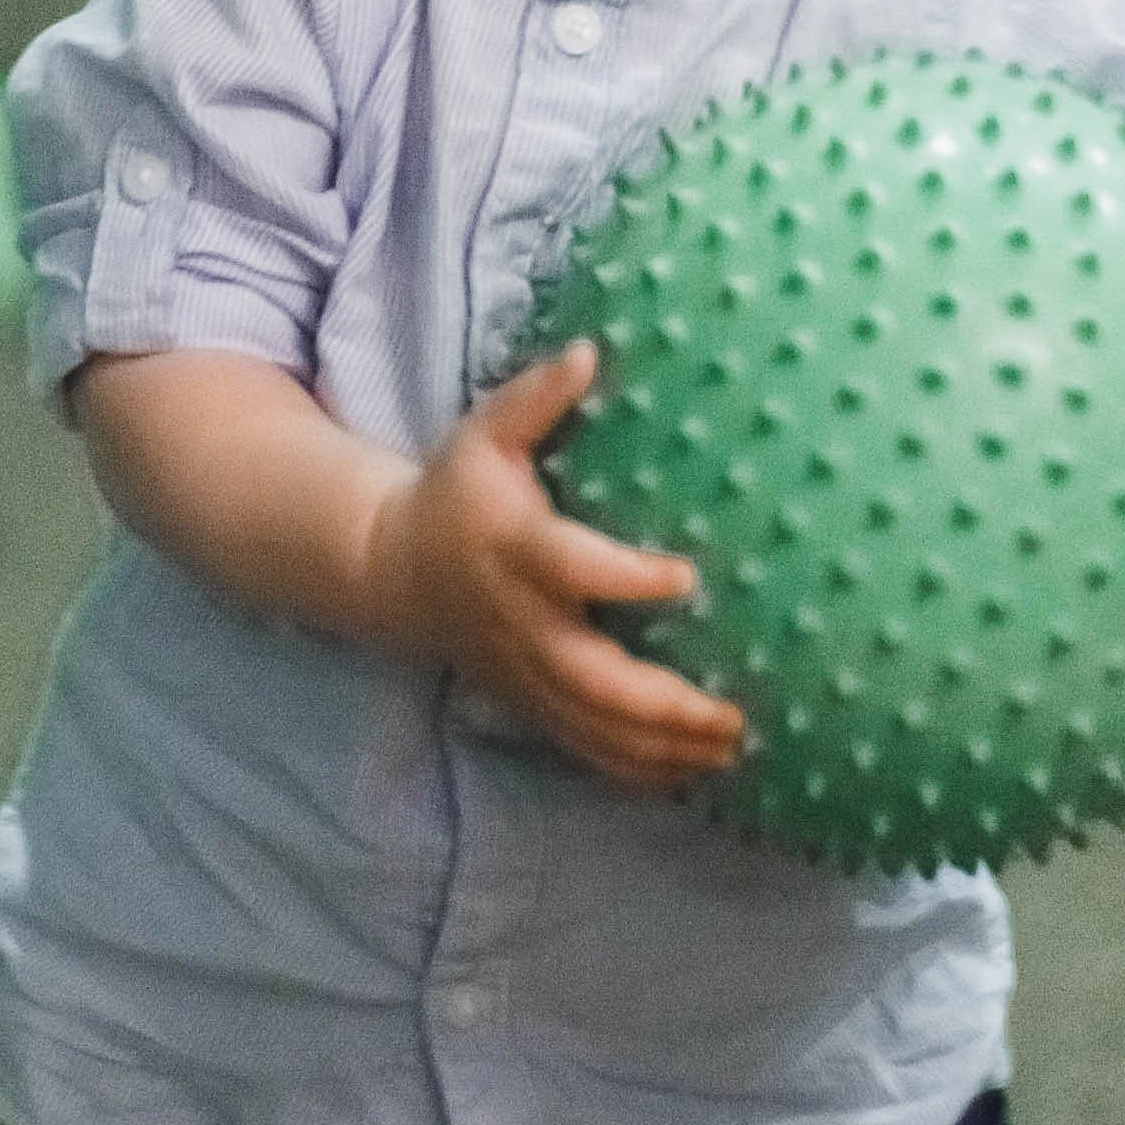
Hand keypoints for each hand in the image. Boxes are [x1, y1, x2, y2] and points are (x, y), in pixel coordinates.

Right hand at [364, 342, 747, 787]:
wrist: (392, 570)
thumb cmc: (455, 492)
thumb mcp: (482, 432)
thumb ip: (535, 397)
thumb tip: (590, 350)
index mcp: (516, 552)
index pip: (574, 571)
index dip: (627, 579)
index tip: (688, 576)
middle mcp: (522, 623)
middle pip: (592, 679)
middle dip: (663, 704)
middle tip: (732, 711)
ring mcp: (525, 673)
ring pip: (594, 727)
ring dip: (663, 747)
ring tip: (730, 747)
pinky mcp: (529, 702)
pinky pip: (584, 749)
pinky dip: (636, 770)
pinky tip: (691, 774)